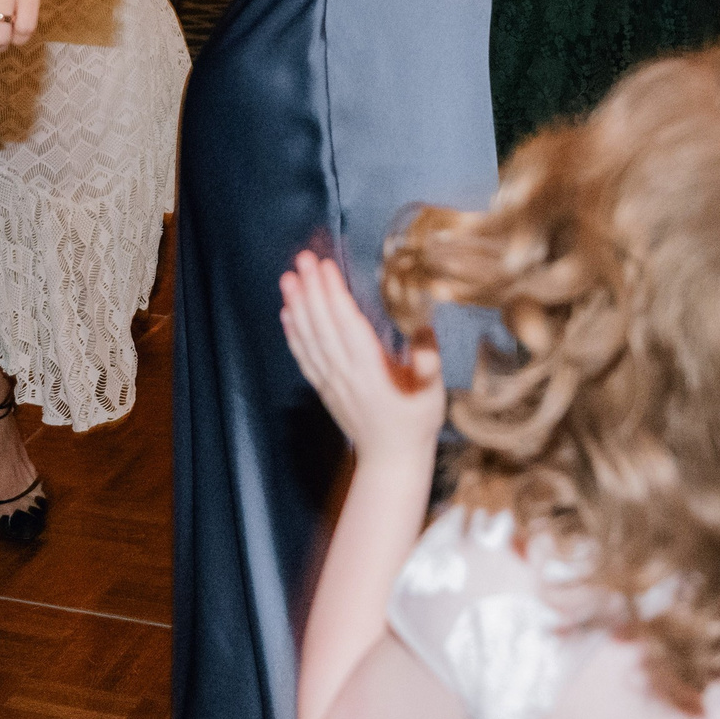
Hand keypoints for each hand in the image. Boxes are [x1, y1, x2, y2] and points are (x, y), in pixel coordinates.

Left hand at [279, 251, 444, 466]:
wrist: (391, 459)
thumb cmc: (415, 422)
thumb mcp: (433, 393)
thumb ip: (428, 360)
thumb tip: (423, 325)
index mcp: (371, 372)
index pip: (347, 325)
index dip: (334, 295)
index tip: (326, 268)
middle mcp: (345, 375)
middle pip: (323, 326)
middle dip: (311, 289)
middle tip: (303, 259)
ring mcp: (331, 382)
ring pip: (309, 339)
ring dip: (297, 306)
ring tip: (289, 277)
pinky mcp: (324, 388)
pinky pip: (304, 357)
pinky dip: (293, 334)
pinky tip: (287, 313)